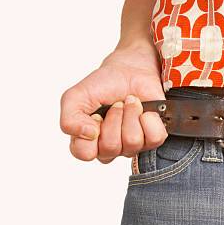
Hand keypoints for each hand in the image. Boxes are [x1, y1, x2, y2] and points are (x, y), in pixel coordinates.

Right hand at [60, 43, 167, 162]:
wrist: (130, 71)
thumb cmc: (103, 85)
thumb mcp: (75, 97)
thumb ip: (69, 120)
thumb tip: (89, 134)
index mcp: (87, 142)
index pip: (85, 153)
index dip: (91, 131)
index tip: (96, 113)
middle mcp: (110, 148)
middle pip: (111, 148)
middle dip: (114, 118)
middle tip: (116, 104)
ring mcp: (132, 145)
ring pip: (133, 142)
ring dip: (131, 114)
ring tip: (130, 102)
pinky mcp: (153, 137)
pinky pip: (154, 138)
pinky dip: (150, 119)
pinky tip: (144, 110)